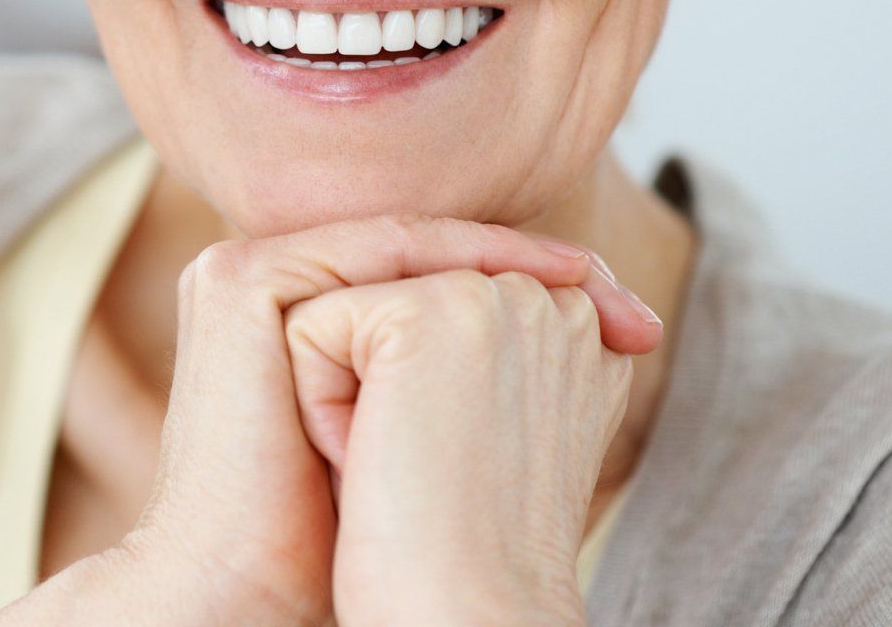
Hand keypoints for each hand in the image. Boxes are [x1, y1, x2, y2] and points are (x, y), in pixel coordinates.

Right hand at [0, 215, 645, 626]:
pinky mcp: (243, 281)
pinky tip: (525, 283)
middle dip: (537, 268)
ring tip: (592, 284)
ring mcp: (248, 273)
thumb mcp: (417, 440)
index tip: (631, 326)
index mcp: (298, 310)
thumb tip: (585, 346)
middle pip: (425, 254)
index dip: (531, 286)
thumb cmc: (331, 538)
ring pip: (404, 244)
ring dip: (506, 256)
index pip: (430, 274)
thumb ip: (461, 379)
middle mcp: (269, 282)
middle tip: (630, 307)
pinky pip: (370, 250)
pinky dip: (453, 260)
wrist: (248, 581)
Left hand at [284, 259, 660, 625]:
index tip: (458, 474)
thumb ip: (494, 358)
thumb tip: (427, 325)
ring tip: (404, 468)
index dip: (419, 394)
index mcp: (580, 329)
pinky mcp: (421, 311)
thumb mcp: (494, 431)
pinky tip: (372, 461)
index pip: (445, 310)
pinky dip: (320, 407)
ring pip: (350, 314)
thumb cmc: (468, 550)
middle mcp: (549, 300)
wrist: (465, 620)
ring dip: (351, 397)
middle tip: (435, 476)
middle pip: (393, 304)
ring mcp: (489, 297)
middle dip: (384, 386)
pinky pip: (311, 330)